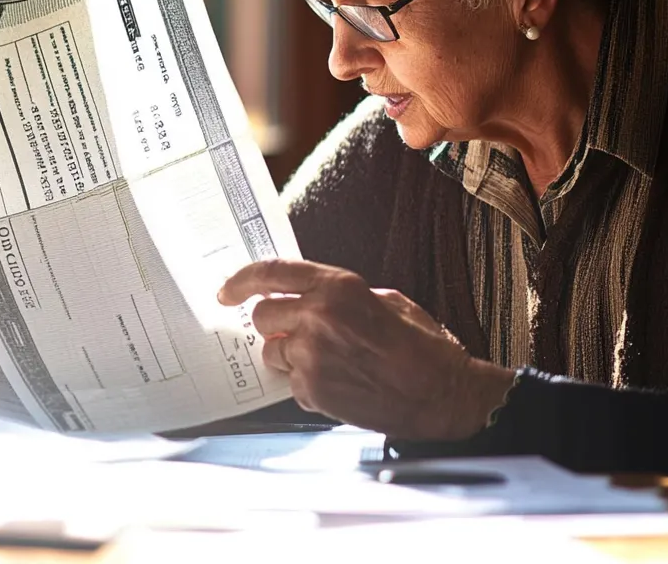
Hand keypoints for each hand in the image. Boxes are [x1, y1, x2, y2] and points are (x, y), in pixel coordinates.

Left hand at [218, 260, 514, 440]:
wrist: (443, 394)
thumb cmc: (422, 346)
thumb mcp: (385, 300)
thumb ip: (338, 295)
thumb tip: (304, 297)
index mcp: (336, 287)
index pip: (270, 273)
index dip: (240, 281)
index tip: (224, 291)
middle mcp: (318, 317)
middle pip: (262, 316)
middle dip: (275, 324)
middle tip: (298, 332)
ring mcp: (311, 356)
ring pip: (272, 352)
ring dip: (291, 356)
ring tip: (331, 361)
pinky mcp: (313, 390)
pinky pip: (291, 384)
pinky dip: (308, 385)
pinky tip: (340, 383)